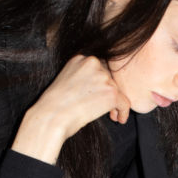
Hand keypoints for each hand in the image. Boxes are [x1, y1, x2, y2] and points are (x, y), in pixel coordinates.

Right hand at [12, 54, 130, 163]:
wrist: (52, 116)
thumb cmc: (54, 106)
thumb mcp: (66, 82)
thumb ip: (83, 78)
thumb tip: (97, 88)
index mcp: (80, 58)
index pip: (99, 68)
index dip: (101, 83)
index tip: (98, 96)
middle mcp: (92, 62)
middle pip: (110, 77)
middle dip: (109, 92)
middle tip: (107, 108)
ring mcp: (102, 76)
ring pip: (118, 90)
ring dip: (115, 104)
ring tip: (111, 115)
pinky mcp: (111, 91)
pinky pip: (125, 102)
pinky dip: (123, 112)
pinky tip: (119, 119)